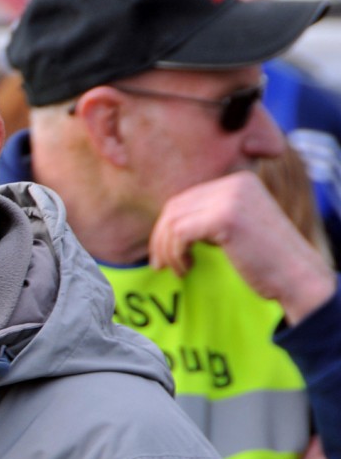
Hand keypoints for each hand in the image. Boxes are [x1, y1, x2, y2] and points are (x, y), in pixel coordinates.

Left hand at [149, 171, 334, 324]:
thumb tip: (166, 226)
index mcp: (238, 181)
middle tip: (160, 265)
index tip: (164, 254)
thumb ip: (208, 217)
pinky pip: (180, 233)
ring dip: (168, 250)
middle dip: (161, 238)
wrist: (297, 277)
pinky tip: (186, 268)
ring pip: (173, 221)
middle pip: (175, 206)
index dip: (167, 227)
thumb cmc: (266, 260)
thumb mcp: (235, 228)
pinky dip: (175, 254)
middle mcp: (235, 183)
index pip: (185, 198)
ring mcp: (232, 197)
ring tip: (178, 270)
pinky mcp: (226, 217)